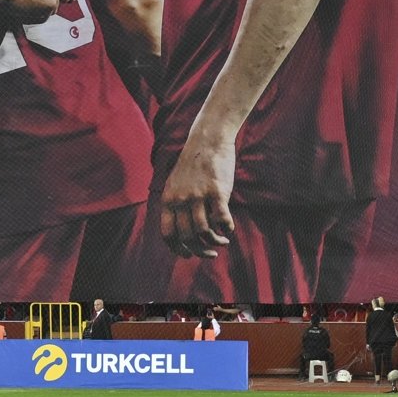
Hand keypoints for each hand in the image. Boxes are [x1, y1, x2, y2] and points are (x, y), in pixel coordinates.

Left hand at [158, 132, 237, 254]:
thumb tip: (183, 231)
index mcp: (168, 199)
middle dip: (200, 250)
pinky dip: (226, 228)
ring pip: (204, 231)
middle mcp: (180, 199)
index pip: (168, 234)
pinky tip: (229, 228)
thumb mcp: (175, 184)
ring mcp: (198, 195)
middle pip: (188, 237)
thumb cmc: (193, 165)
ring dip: (215, 241)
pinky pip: (222, 218)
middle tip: (211, 253)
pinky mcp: (216, 191)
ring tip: (222, 241)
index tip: (189, 255)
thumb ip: (176, 205)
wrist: (207, 141)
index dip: (178, 249)